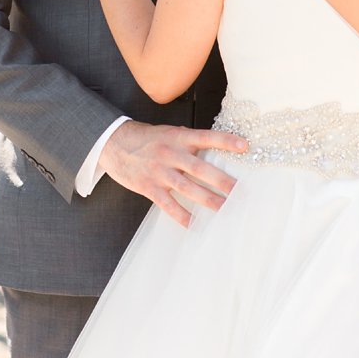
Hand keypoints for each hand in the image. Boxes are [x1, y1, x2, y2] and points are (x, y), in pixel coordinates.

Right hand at [98, 120, 247, 227]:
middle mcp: (171, 154)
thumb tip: (216, 147)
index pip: (207, 138)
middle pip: (201, 169)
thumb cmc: (147, 138)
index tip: (245, 147)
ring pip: (188, 188)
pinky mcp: (149, 187)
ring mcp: (160, 172)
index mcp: (179, 138)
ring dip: (208, 200)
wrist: (113, 143)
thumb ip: (190, 140)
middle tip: (240, 191)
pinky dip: (182, 216)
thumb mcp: (170, 132)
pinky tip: (194, 224)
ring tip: (225, 208)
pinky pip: (168, 205)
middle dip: (222, 181)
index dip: (226, 141)